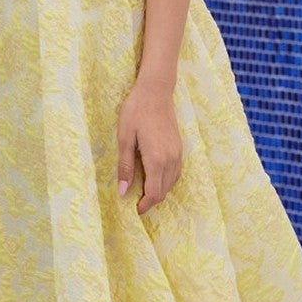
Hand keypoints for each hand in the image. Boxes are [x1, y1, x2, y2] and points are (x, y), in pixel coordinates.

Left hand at [117, 81, 181, 215]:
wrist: (156, 91)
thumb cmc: (136, 111)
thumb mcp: (124, 138)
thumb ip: (125, 166)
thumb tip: (122, 191)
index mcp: (157, 159)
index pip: (155, 193)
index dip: (145, 205)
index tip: (134, 210)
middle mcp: (171, 159)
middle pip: (164, 191)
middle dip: (151, 201)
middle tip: (135, 201)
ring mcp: (178, 153)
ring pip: (171, 183)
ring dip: (159, 191)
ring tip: (143, 191)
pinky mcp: (179, 148)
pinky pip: (176, 173)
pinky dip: (166, 181)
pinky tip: (155, 178)